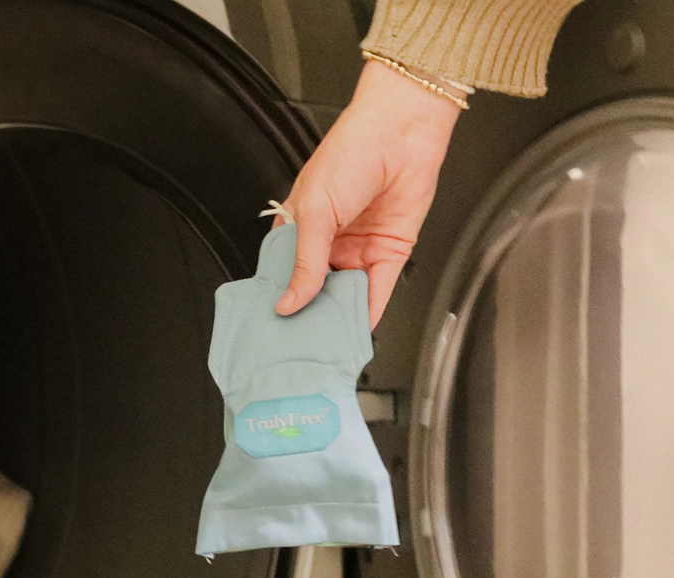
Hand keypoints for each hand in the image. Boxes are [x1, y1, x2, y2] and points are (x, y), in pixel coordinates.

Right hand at [275, 60, 461, 327]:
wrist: (402, 134)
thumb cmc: (351, 152)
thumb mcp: (315, 209)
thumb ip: (305, 261)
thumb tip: (288, 301)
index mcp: (299, 226)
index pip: (283, 272)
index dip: (278, 298)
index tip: (271, 327)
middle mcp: (328, 241)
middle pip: (314, 289)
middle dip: (308, 315)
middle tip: (297, 345)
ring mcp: (358, 249)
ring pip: (344, 295)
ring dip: (338, 319)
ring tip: (325, 346)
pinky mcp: (388, 253)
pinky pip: (377, 292)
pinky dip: (367, 314)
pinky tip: (356, 333)